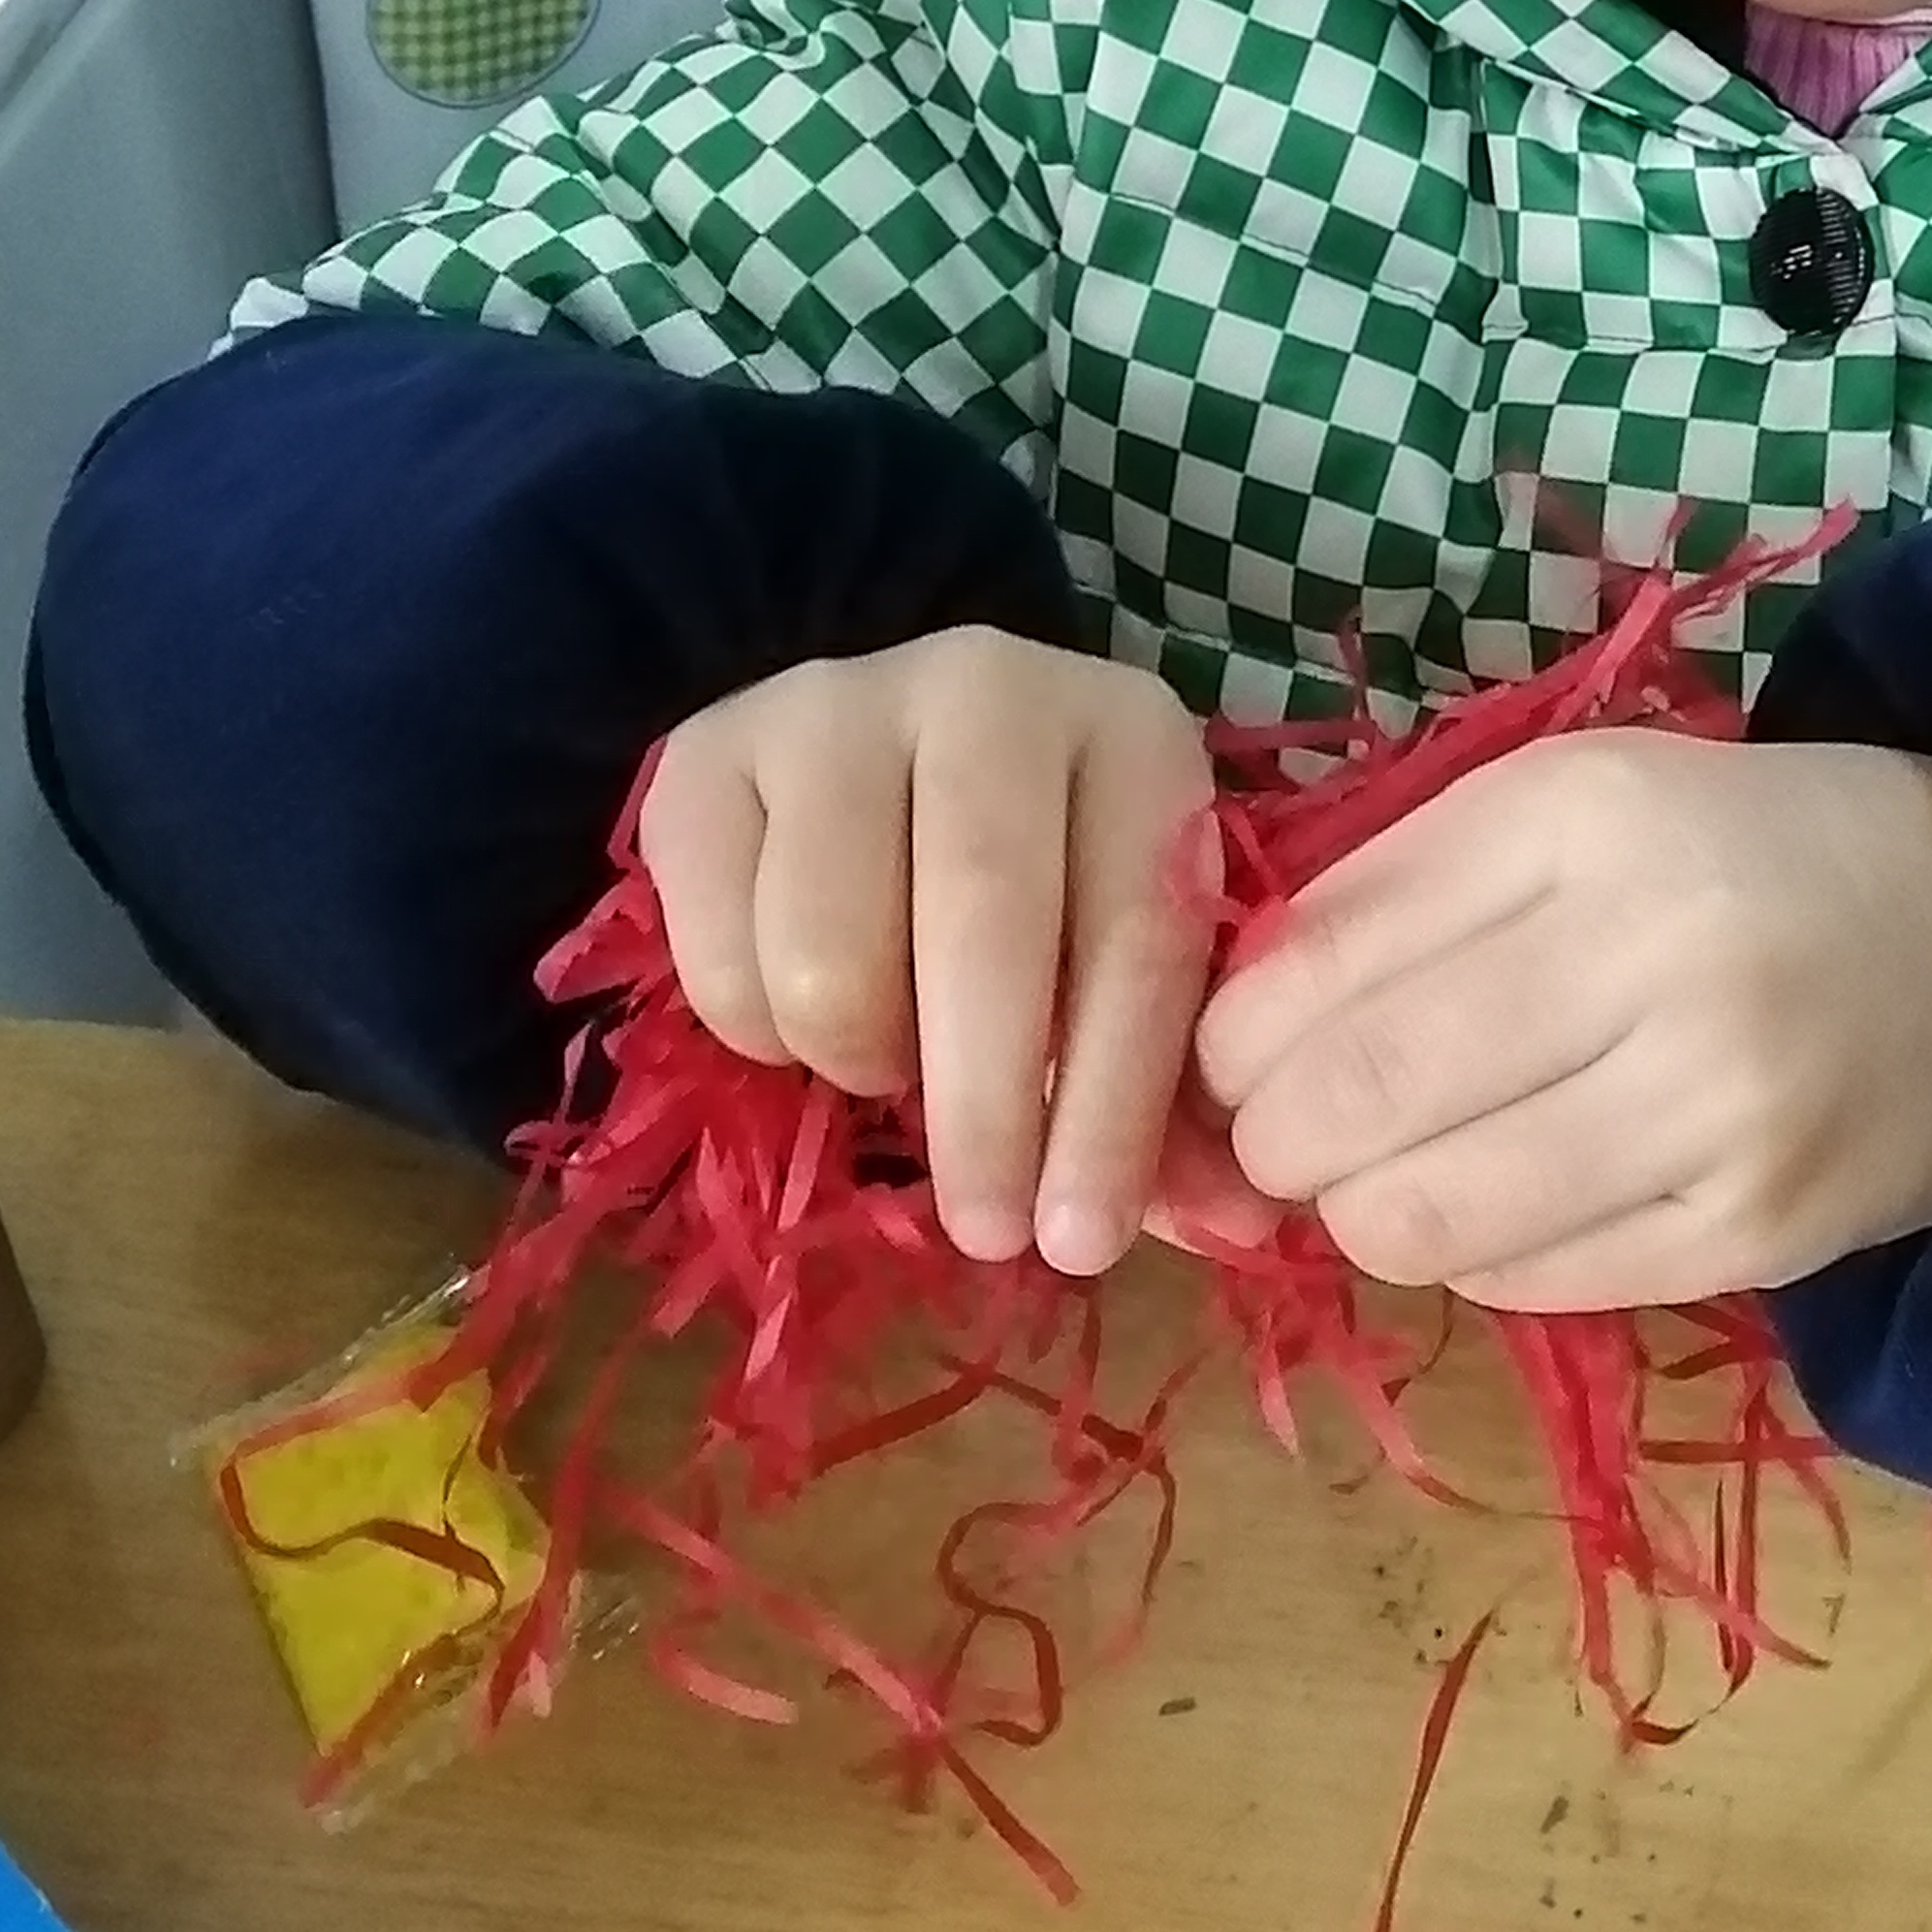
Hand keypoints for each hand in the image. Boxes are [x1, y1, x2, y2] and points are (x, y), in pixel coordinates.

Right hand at [637, 632, 1214, 1273]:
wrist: (875, 760)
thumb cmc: (1037, 888)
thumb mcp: (1121, 964)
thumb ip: (1172, 1101)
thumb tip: (1228, 1227)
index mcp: (1132, 734)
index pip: (1136, 930)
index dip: (1115, 1107)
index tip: (1084, 1242)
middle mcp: (988, 689)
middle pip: (985, 925)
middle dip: (987, 1110)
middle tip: (987, 1233)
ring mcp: (833, 706)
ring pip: (827, 948)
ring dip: (861, 1057)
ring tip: (889, 1069)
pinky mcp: (704, 754)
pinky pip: (716, 948)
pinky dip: (754, 1028)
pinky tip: (800, 1016)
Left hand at [1194, 733, 1931, 1313]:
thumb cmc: (1752, 856)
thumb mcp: (1582, 802)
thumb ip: (1404, 883)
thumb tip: (1229, 1012)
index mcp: (1589, 817)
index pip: (1322, 959)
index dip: (1231, 1036)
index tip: (1230, 1054)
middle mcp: (1653, 957)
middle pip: (1350, 1102)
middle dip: (1271, 1140)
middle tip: (1286, 1135)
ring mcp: (1713, 1110)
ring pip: (1422, 1220)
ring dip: (1362, 1213)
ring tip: (1384, 1176)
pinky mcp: (1754, 1233)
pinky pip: (1528, 1283)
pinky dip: (1474, 1255)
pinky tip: (1501, 1201)